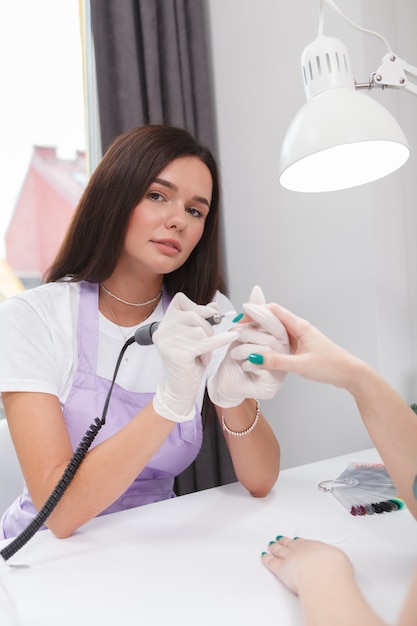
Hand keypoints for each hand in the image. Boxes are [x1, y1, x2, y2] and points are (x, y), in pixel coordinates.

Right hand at [152, 292, 237, 421]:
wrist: (181, 390)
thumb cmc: (188, 363)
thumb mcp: (195, 338)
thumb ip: (201, 320)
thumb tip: (214, 305)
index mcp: (163, 323)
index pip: (180, 300)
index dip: (197, 306)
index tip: (207, 316)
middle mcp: (162, 331)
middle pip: (194, 315)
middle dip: (207, 328)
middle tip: (207, 342)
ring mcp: (167, 342)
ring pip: (201, 329)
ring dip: (208, 342)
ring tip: (202, 354)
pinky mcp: (178, 354)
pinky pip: (206, 342)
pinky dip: (221, 340)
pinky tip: (233, 337)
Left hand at [207, 286, 289, 407]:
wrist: (226, 385)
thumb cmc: (236, 359)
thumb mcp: (243, 334)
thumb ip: (254, 314)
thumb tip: (257, 290)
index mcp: (281, 341)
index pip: (278, 323)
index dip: (262, 315)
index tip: (245, 310)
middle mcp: (285, 356)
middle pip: (275, 336)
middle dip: (251, 332)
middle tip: (236, 332)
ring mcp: (281, 371)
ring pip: (269, 351)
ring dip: (247, 348)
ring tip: (234, 352)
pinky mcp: (273, 384)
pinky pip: (265, 369)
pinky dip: (250, 364)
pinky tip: (242, 364)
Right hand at [242, 302, 362, 388]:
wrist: (349, 373)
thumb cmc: (331, 366)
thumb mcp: (300, 365)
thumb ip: (277, 361)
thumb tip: (255, 357)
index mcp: (299, 326)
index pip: (273, 310)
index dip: (256, 312)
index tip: (241, 320)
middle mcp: (298, 329)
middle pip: (272, 318)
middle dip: (254, 322)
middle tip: (239, 331)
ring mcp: (300, 337)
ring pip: (276, 330)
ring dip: (261, 333)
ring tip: (246, 340)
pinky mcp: (300, 347)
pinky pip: (281, 340)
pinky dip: (270, 343)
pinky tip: (262, 351)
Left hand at [261, 536, 353, 595]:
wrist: (323, 574)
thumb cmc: (333, 568)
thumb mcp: (339, 561)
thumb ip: (334, 562)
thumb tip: (337, 567)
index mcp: (315, 547)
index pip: (304, 543)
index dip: (299, 542)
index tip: (296, 540)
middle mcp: (301, 551)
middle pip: (290, 544)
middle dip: (284, 541)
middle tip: (280, 538)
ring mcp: (289, 558)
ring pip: (279, 551)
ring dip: (274, 547)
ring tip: (271, 545)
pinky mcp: (281, 569)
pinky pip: (271, 562)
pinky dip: (266, 559)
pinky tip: (264, 556)